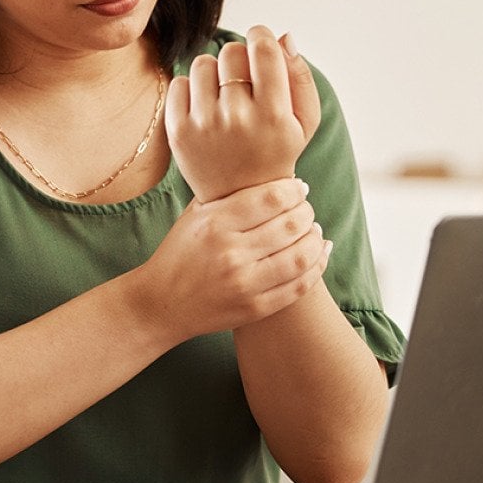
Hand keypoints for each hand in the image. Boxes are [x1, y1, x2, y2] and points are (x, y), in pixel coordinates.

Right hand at [133, 178, 331, 343]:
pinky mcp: (255, 308)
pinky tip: (320, 252)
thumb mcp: (195, 215)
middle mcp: (231, 253)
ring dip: (315, 238)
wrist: (162, 303)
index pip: (272, 198)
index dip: (294, 189)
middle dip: (307, 211)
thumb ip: (228, 194)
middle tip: (306, 208)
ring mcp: (244, 284)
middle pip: (291, 224)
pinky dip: (317, 266)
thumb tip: (270, 174)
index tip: (299, 187)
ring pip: (301, 255)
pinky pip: (299, 286)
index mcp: (215, 223)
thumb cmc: (180, 252)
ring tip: (314, 229)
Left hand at [165, 26, 321, 201]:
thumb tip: (281, 37)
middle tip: (243, 79)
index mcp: (273, 114)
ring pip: (203, 63)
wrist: (240, 197)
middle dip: (239, 58)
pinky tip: (205, 107)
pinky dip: (191, 89)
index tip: (259, 41)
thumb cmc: (276, 151)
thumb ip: (299, 76)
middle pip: (231, 52)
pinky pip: (179, 82)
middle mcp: (238, 118)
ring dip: (214, 72)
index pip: (263, 50)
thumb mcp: (304, 120)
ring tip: (224, 95)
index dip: (260, 36)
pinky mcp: (178, 130)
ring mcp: (204, 125)